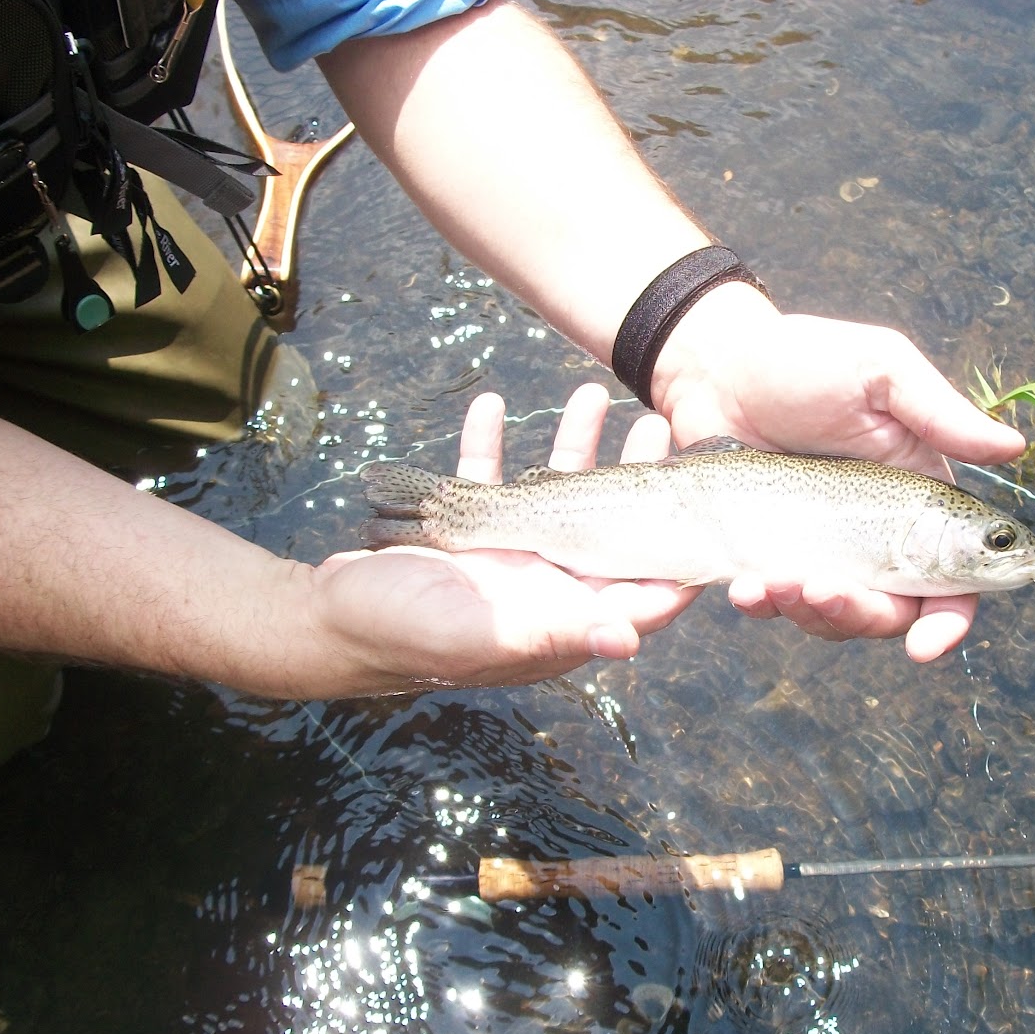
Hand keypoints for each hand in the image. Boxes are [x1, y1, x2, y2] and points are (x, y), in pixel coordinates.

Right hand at [306, 384, 696, 692]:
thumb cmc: (400, 638)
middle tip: (658, 426)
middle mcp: (543, 586)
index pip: (637, 592)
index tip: (708, 514)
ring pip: (553, 488)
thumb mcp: (478, 638)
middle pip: (608, 527)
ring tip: (590, 393)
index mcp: (558, 619)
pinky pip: (487, 476)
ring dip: (571, 442)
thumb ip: (552, 634)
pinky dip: (490, 442)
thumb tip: (627, 639)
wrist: (326, 622)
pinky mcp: (464, 529)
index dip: (676, 560)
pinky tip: (493, 405)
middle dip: (635, 475)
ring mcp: (506, 554)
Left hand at [650, 284, 1028, 660]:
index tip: (925, 648)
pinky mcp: (767, 557)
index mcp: (917, 503)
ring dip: (809, 614)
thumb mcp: (879, 370)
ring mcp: (819, 553)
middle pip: (891, 613)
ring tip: (771, 582)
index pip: (953, 582)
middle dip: (861, 615)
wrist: (713, 368)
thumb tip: (1014, 448)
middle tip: (821, 588)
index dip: (949, 622)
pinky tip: (743, 586)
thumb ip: (940, 412)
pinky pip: (775, 605)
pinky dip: (763, 605)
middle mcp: (875, 539)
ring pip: (833, 619)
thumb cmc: (803, 359)